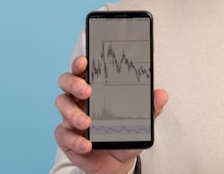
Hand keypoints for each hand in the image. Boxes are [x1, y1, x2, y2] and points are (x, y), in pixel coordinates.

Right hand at [54, 56, 168, 173]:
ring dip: (73, 112)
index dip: (81, 62)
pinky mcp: (66, 136)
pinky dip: (75, 140)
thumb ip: (151, 108)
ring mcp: (70, 116)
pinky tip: (87, 145)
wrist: (117, 162)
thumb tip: (161, 95)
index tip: (85, 60)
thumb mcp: (140, 121)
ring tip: (87, 122)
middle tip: (87, 90)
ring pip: (62, 104)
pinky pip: (63, 135)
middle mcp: (80, 98)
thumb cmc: (124, 132)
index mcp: (96, 87)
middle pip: (67, 81)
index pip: (85, 69)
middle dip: (74, 82)